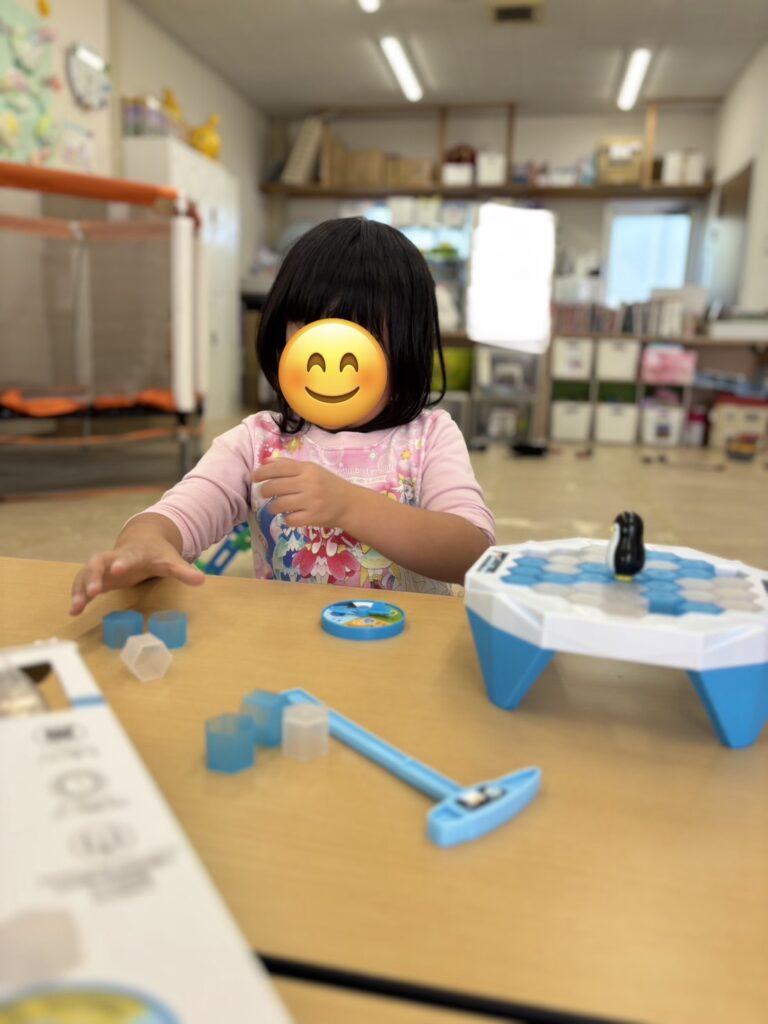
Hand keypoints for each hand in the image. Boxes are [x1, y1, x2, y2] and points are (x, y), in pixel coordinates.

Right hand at [70, 542, 203, 615]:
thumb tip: (201, 580)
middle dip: (94, 575)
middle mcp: (114, 557)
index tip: (117, 570)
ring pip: (87, 573)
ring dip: (81, 588)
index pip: (127, 556)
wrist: (144, 540)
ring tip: (77, 606)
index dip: (122, 562)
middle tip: (93, 591)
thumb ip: (183, 571)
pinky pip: (83, 583)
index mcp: (134, 553)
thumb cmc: (157, 553)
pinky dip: (78, 594)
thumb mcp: (171, 561)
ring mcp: (103, 566)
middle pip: (99, 562)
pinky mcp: (98, 575)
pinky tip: (74, 610)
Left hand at [252, 459, 361, 529]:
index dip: (262, 472)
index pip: (278, 468)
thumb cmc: (328, 485)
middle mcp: (308, 483)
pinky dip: (286, 519)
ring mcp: (310, 501)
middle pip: (275, 486)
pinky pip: (289, 519)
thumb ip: (289, 465)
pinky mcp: (312, 517)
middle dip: (264, 491)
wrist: (350, 504)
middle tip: (263, 494)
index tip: (254, 478)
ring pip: (279, 504)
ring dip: (272, 507)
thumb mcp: (312, 470)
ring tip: (275, 507)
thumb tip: (266, 461)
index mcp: (307, 469)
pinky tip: (289, 516)